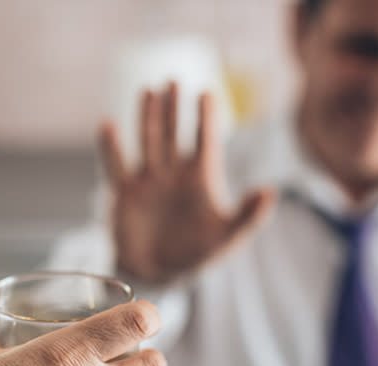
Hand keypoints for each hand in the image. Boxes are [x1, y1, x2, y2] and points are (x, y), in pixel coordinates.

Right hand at [100, 82, 274, 283]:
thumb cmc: (198, 252)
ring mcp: (148, 180)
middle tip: (173, 81)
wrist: (160, 273)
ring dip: (147, 118)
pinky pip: (116, 167)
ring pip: (148, 142)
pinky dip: (112, 148)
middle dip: (173, 109)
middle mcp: (174, 172)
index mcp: (201, 178)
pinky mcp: (125, 193)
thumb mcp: (228, 236)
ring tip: (148, 91)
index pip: (205, 142)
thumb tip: (269, 191)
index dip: (205, 119)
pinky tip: (108, 126)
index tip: (206, 94)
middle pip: (173, 134)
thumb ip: (248, 215)